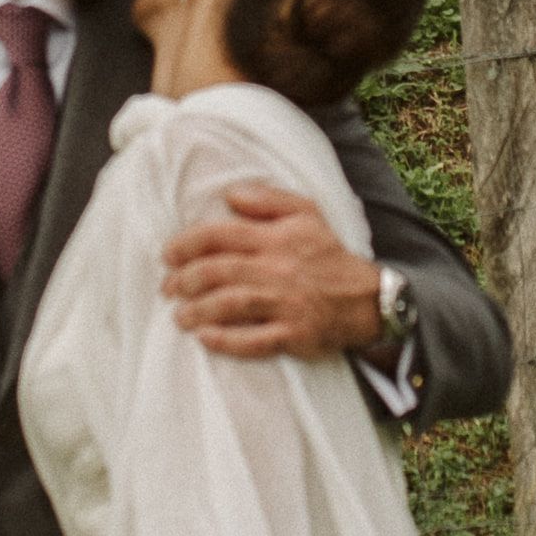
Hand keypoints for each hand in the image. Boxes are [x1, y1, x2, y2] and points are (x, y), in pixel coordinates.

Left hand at [162, 184, 383, 359]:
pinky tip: (205, 339)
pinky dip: (225, 341)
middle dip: (185, 281)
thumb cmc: (328, 254)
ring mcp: (284, 304)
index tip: (168, 255)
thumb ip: (267, 199)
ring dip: (198, 311)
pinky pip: (253, 341)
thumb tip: (229, 194)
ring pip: (229, 305)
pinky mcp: (292, 335)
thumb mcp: (307, 213)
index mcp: (275, 238)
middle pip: (218, 272)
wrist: (367, 299)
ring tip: (179, 316)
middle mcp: (276, 270)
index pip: (220, 236)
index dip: (187, 244)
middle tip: (168, 289)